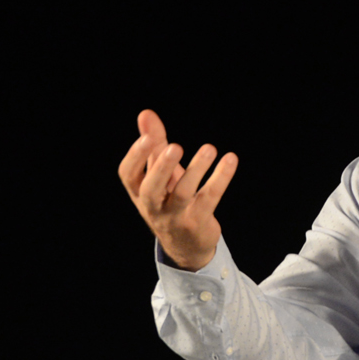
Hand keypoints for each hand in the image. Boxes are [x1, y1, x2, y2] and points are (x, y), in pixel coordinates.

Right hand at [118, 109, 237, 271]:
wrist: (185, 246)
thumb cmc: (168, 200)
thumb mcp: (158, 174)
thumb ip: (154, 144)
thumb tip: (145, 113)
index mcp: (139, 193)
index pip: (128, 175)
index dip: (136, 156)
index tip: (148, 137)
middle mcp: (153, 207)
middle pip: (152, 189)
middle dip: (162, 167)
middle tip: (175, 146)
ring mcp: (175, 217)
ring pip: (183, 193)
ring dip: (197, 169)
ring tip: (210, 148)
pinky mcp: (197, 222)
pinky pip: (210, 198)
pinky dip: (220, 178)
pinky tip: (230, 160)